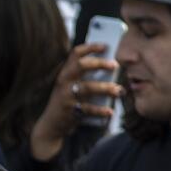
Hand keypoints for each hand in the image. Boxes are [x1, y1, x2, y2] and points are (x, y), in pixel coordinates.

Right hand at [30, 43, 120, 159]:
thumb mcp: (72, 86)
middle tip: (115, 65)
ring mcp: (66, 96)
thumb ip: (86, 77)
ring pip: (88, 88)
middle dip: (100, 64)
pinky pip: (88, 109)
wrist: (51, 125)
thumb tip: (112, 68)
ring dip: (106, 88)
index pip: (76, 54)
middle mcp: (65, 81)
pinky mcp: (70, 111)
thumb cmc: (68, 101)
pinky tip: (110, 112)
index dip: (90, 47)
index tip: (105, 46)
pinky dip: (100, 111)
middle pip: (82, 66)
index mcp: (66, 72)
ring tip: (119, 90)